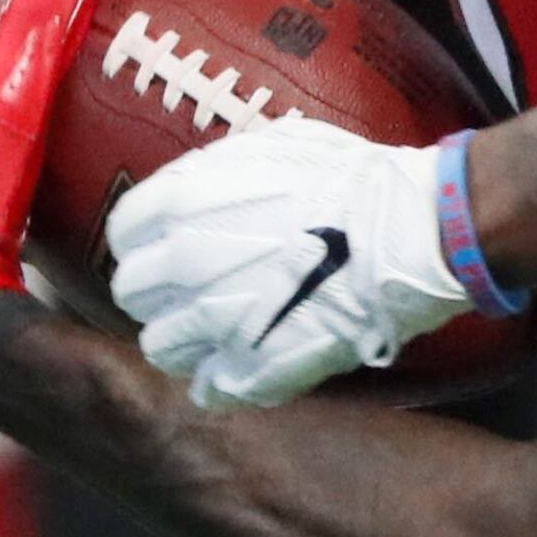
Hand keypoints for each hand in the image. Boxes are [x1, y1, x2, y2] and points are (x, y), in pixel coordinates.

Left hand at [107, 116, 470, 411]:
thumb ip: (216, 173)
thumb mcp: (272, 147)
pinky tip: (242, 367)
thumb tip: (194, 187)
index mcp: (182, 204)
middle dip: (159, 292)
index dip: (148, 241)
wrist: (410, 232)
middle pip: (133, 293)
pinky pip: (210, 389)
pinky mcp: (251, 367)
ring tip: (220, 330)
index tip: (170, 244)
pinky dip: (220, 382)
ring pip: (160, 347)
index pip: (126, 233)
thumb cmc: (351, 181)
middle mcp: (184, 265)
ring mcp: (215, 322)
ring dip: (184, 339)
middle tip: (196, 288)